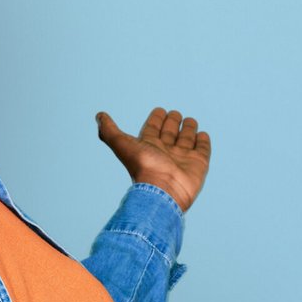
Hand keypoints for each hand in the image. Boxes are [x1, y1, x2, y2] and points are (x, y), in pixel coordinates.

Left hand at [95, 107, 210, 212]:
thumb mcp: (123, 145)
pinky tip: (202, 134)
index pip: (152, 129)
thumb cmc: (143, 168)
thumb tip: (99, 116)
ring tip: (190, 121)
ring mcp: (182, 158)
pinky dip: (203, 142)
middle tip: (175, 113)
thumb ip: (109, 131)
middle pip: (169, 134)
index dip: (155, 120)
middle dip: (172, 123)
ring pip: (186, 140)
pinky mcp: (198, 164)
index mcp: (149, 147)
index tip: (159, 110)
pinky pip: (202, 150)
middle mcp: (165, 152)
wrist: (164, 191)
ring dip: (188, 130)